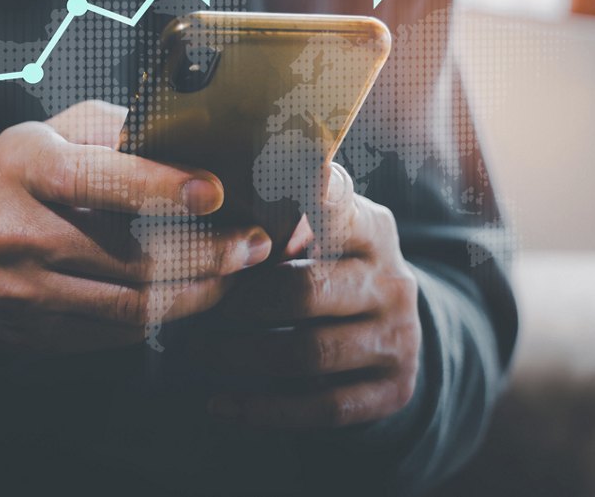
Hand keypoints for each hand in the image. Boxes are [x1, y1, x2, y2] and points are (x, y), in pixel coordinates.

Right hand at [0, 100, 272, 353]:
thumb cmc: (20, 174)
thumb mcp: (56, 131)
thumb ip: (121, 133)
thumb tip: (196, 144)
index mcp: (24, 168)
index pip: (97, 179)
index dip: (160, 186)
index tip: (215, 190)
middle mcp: (17, 232)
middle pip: (129, 254)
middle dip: (207, 251)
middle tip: (255, 242)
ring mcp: (24, 292)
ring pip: (132, 303)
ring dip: (199, 290)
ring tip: (237, 272)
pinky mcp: (36, 334)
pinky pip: (117, 332)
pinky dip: (165, 316)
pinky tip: (194, 294)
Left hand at [202, 163, 420, 428]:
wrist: (390, 331)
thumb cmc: (330, 266)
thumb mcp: (325, 230)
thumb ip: (284, 215)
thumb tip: (210, 205)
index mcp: (370, 228)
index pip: (340, 208)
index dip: (315, 198)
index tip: (293, 184)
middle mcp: (391, 280)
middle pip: (307, 290)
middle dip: (241, 303)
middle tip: (198, 307)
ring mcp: (397, 337)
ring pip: (311, 353)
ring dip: (242, 357)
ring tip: (197, 352)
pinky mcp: (393, 389)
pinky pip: (324, 407)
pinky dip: (265, 410)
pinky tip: (222, 405)